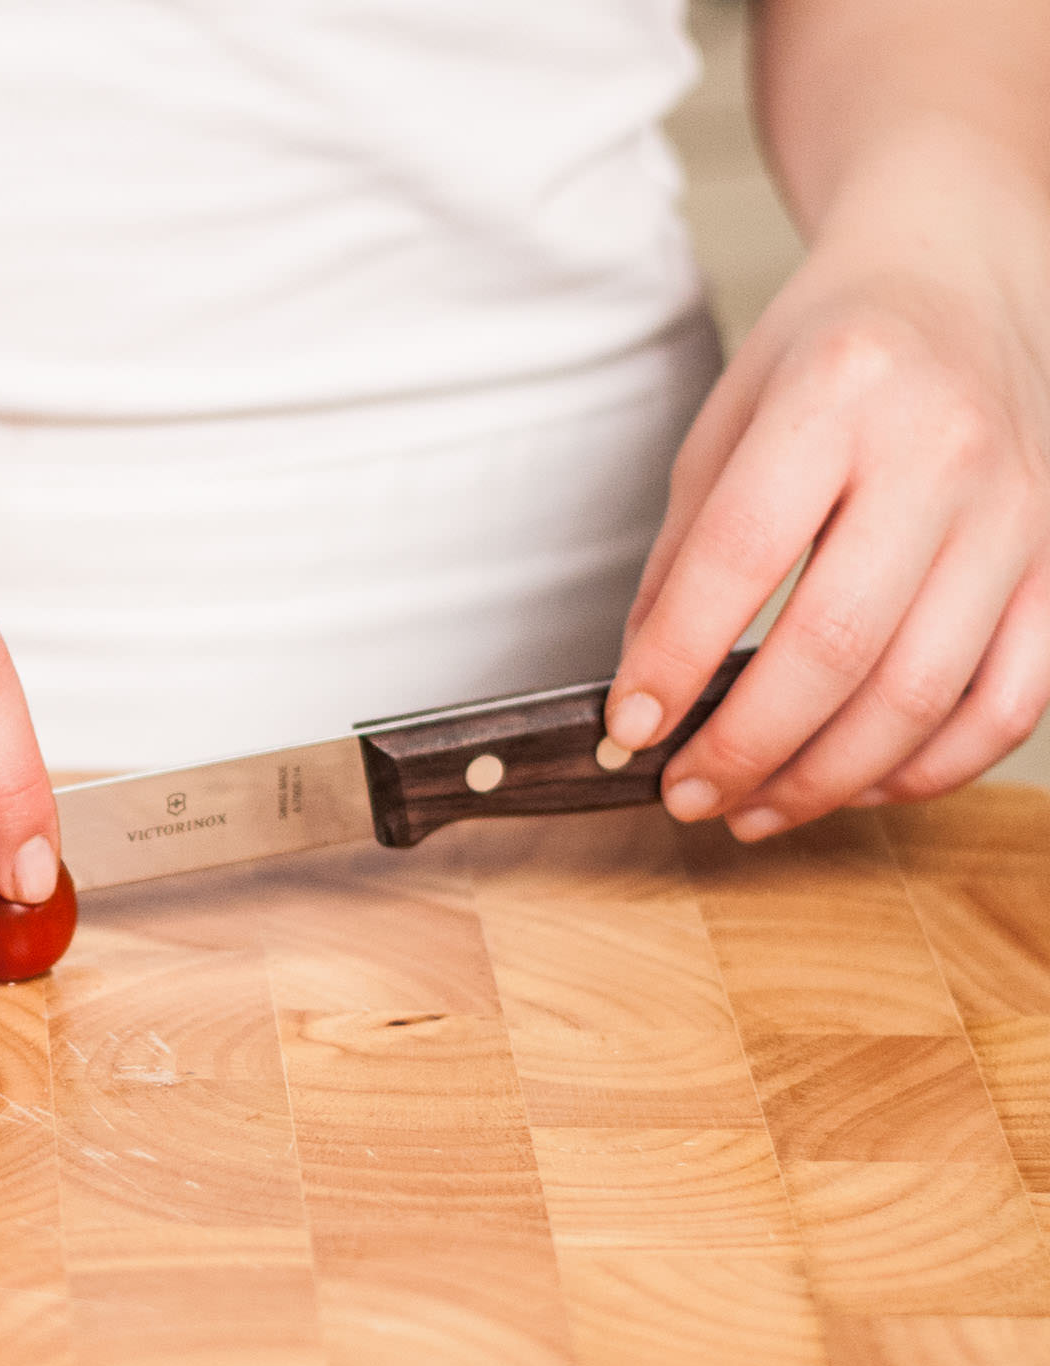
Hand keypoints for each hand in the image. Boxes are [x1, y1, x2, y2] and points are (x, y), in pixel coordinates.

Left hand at [607, 131, 1049, 837]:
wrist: (964, 280)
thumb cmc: (829, 354)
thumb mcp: (725, 423)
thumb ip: (682, 557)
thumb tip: (642, 692)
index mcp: (838, 393)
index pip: (742, 556)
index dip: (676, 660)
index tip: (630, 729)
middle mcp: (942, 451)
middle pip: (839, 643)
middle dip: (747, 745)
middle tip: (687, 795)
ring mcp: (1018, 512)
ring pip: (925, 692)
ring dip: (828, 778)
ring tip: (754, 809)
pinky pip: (1010, 699)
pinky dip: (931, 767)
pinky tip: (859, 785)